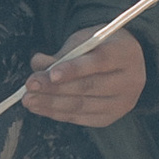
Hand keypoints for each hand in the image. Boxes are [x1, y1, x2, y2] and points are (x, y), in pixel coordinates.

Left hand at [23, 28, 146, 126]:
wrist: (126, 64)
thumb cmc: (101, 48)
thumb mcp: (85, 41)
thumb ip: (63, 53)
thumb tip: (37, 63)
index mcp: (125, 53)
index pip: (99, 62)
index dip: (74, 69)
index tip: (50, 73)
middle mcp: (130, 80)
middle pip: (89, 86)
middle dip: (55, 87)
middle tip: (30, 85)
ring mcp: (122, 102)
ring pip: (82, 105)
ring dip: (51, 104)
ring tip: (29, 99)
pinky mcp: (110, 117)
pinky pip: (80, 117)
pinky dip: (57, 113)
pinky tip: (41, 107)